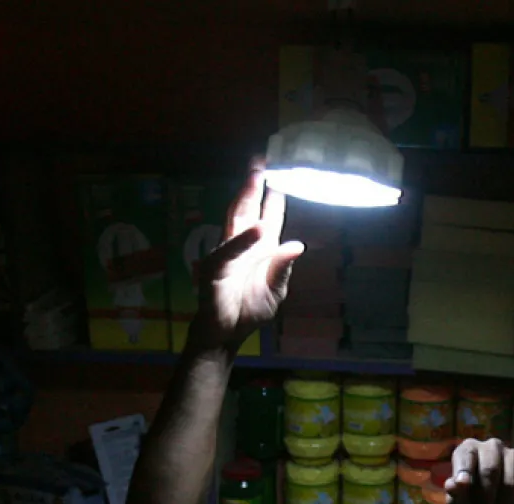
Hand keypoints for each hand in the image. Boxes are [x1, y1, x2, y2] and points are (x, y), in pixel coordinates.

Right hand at [189, 159, 304, 351]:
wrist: (226, 335)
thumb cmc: (249, 310)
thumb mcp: (275, 290)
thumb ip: (283, 267)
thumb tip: (298, 244)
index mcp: (261, 247)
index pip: (269, 214)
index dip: (275, 194)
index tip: (284, 171)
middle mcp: (243, 244)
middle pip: (248, 207)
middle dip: (255, 183)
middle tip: (262, 159)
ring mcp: (227, 253)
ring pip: (236, 220)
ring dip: (246, 198)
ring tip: (256, 177)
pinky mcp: (215, 269)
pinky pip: (230, 252)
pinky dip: (243, 241)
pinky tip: (258, 229)